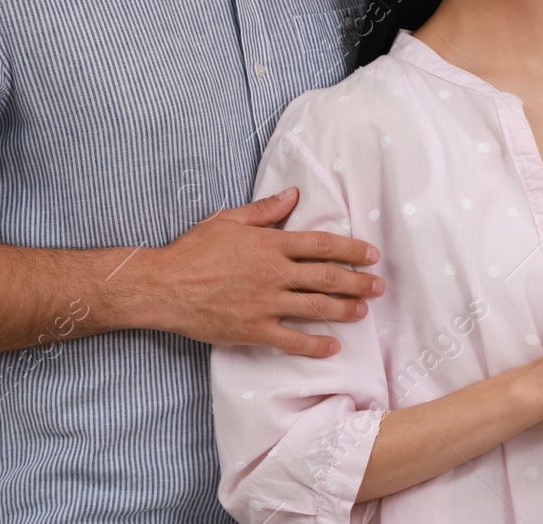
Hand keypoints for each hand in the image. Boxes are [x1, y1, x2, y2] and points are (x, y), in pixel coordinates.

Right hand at [140, 188, 383, 356]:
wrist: (163, 285)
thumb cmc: (193, 250)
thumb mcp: (228, 220)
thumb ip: (265, 210)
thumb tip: (293, 195)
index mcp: (269, 244)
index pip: (321, 244)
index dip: (351, 248)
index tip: (371, 254)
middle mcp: (273, 273)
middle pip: (326, 277)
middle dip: (357, 282)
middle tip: (379, 286)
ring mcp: (264, 304)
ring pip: (315, 308)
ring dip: (344, 310)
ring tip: (363, 311)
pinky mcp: (252, 330)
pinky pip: (292, 341)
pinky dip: (315, 346)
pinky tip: (333, 347)